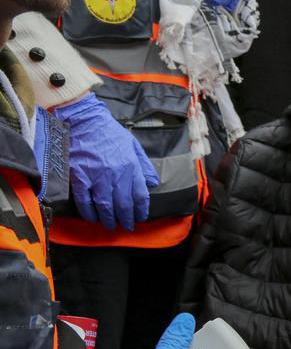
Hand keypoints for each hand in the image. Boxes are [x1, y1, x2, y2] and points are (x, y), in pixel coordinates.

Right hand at [53, 93, 158, 230]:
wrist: (84, 121)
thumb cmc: (109, 133)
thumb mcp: (133, 146)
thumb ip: (144, 166)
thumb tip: (153, 184)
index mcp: (131, 167)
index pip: (140, 195)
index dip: (141, 210)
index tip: (140, 218)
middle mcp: (116, 174)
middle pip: (124, 204)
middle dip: (126, 219)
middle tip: (127, 226)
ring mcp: (97, 176)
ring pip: (105, 205)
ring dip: (109, 219)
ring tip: (110, 225)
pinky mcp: (79, 176)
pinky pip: (84, 200)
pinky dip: (89, 212)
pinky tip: (92, 217)